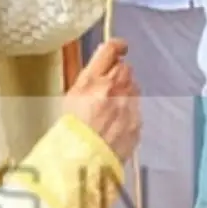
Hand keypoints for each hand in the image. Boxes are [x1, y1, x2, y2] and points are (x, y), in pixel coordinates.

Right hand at [64, 39, 140, 160]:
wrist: (81, 162)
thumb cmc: (70, 131)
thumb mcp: (71, 97)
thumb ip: (89, 78)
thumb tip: (103, 64)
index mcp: (91, 81)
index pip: (110, 50)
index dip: (117, 45)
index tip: (120, 47)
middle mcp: (113, 90)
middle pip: (125, 68)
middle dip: (119, 73)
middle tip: (110, 84)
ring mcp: (128, 106)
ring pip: (134, 86)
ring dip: (126, 90)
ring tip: (112, 105)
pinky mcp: (136, 122)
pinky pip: (136, 107)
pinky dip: (129, 110)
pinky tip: (116, 121)